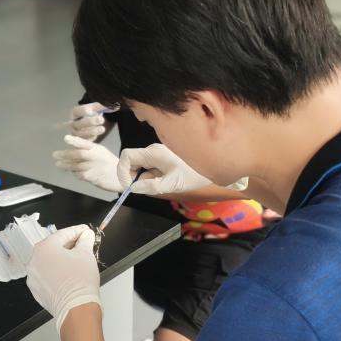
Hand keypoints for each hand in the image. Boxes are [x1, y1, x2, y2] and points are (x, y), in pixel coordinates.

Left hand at [26, 225, 100, 331]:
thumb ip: (85, 240)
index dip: (77, 231)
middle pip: (53, 248)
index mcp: (44, 248)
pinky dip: (56, 273)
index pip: (62, 234)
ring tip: (76, 261)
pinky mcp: (36, 290)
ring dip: (61, 260)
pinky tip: (68, 275)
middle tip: (82, 244)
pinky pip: (46, 276)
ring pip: (49, 263)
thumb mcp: (86, 254)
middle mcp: (34, 261)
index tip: (85, 231)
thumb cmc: (80, 282)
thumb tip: (85, 236)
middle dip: (69, 245)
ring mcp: (33, 277)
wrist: (76, 309)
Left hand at [53, 135, 122, 192]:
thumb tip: (71, 148)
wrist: (120, 176)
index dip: (75, 140)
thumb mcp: (100, 152)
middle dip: (65, 154)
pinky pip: (80, 175)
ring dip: (66, 165)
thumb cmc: (107, 162)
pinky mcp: (93, 177)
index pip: (84, 143)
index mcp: (97, 148)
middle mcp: (95, 156)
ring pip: (77, 166)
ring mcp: (94, 167)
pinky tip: (71, 172)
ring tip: (58, 164)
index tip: (65, 138)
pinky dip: (74, 173)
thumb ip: (87, 149)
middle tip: (55, 154)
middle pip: (79, 154)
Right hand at [69, 101, 110, 139]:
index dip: (84, 111)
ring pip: (80, 134)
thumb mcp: (95, 108)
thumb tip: (107, 105)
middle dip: (90, 122)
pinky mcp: (80, 140)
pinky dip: (92, 137)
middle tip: (101, 119)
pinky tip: (98, 133)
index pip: (77, 111)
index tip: (90, 111)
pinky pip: (84, 141)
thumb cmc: (92, 114)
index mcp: (75, 112)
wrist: (91, 123)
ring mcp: (75, 133)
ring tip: (102, 128)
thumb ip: (100, 106)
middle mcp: (73, 123)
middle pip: (78, 123)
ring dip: (92, 131)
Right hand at [118, 143, 247, 195]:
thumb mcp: (171, 184)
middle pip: (132, 161)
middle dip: (131, 176)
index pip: (127, 156)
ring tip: (158, 187)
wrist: (218, 169)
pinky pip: (151, 168)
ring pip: (141, 166)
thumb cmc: (195, 175)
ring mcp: (160, 154)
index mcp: (154, 152)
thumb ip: (150, 186)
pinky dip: (151, 178)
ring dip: (143, 179)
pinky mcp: (166, 160)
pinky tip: (164, 184)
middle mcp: (154, 150)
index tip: (126, 186)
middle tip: (139, 190)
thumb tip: (133, 188)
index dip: (121, 170)